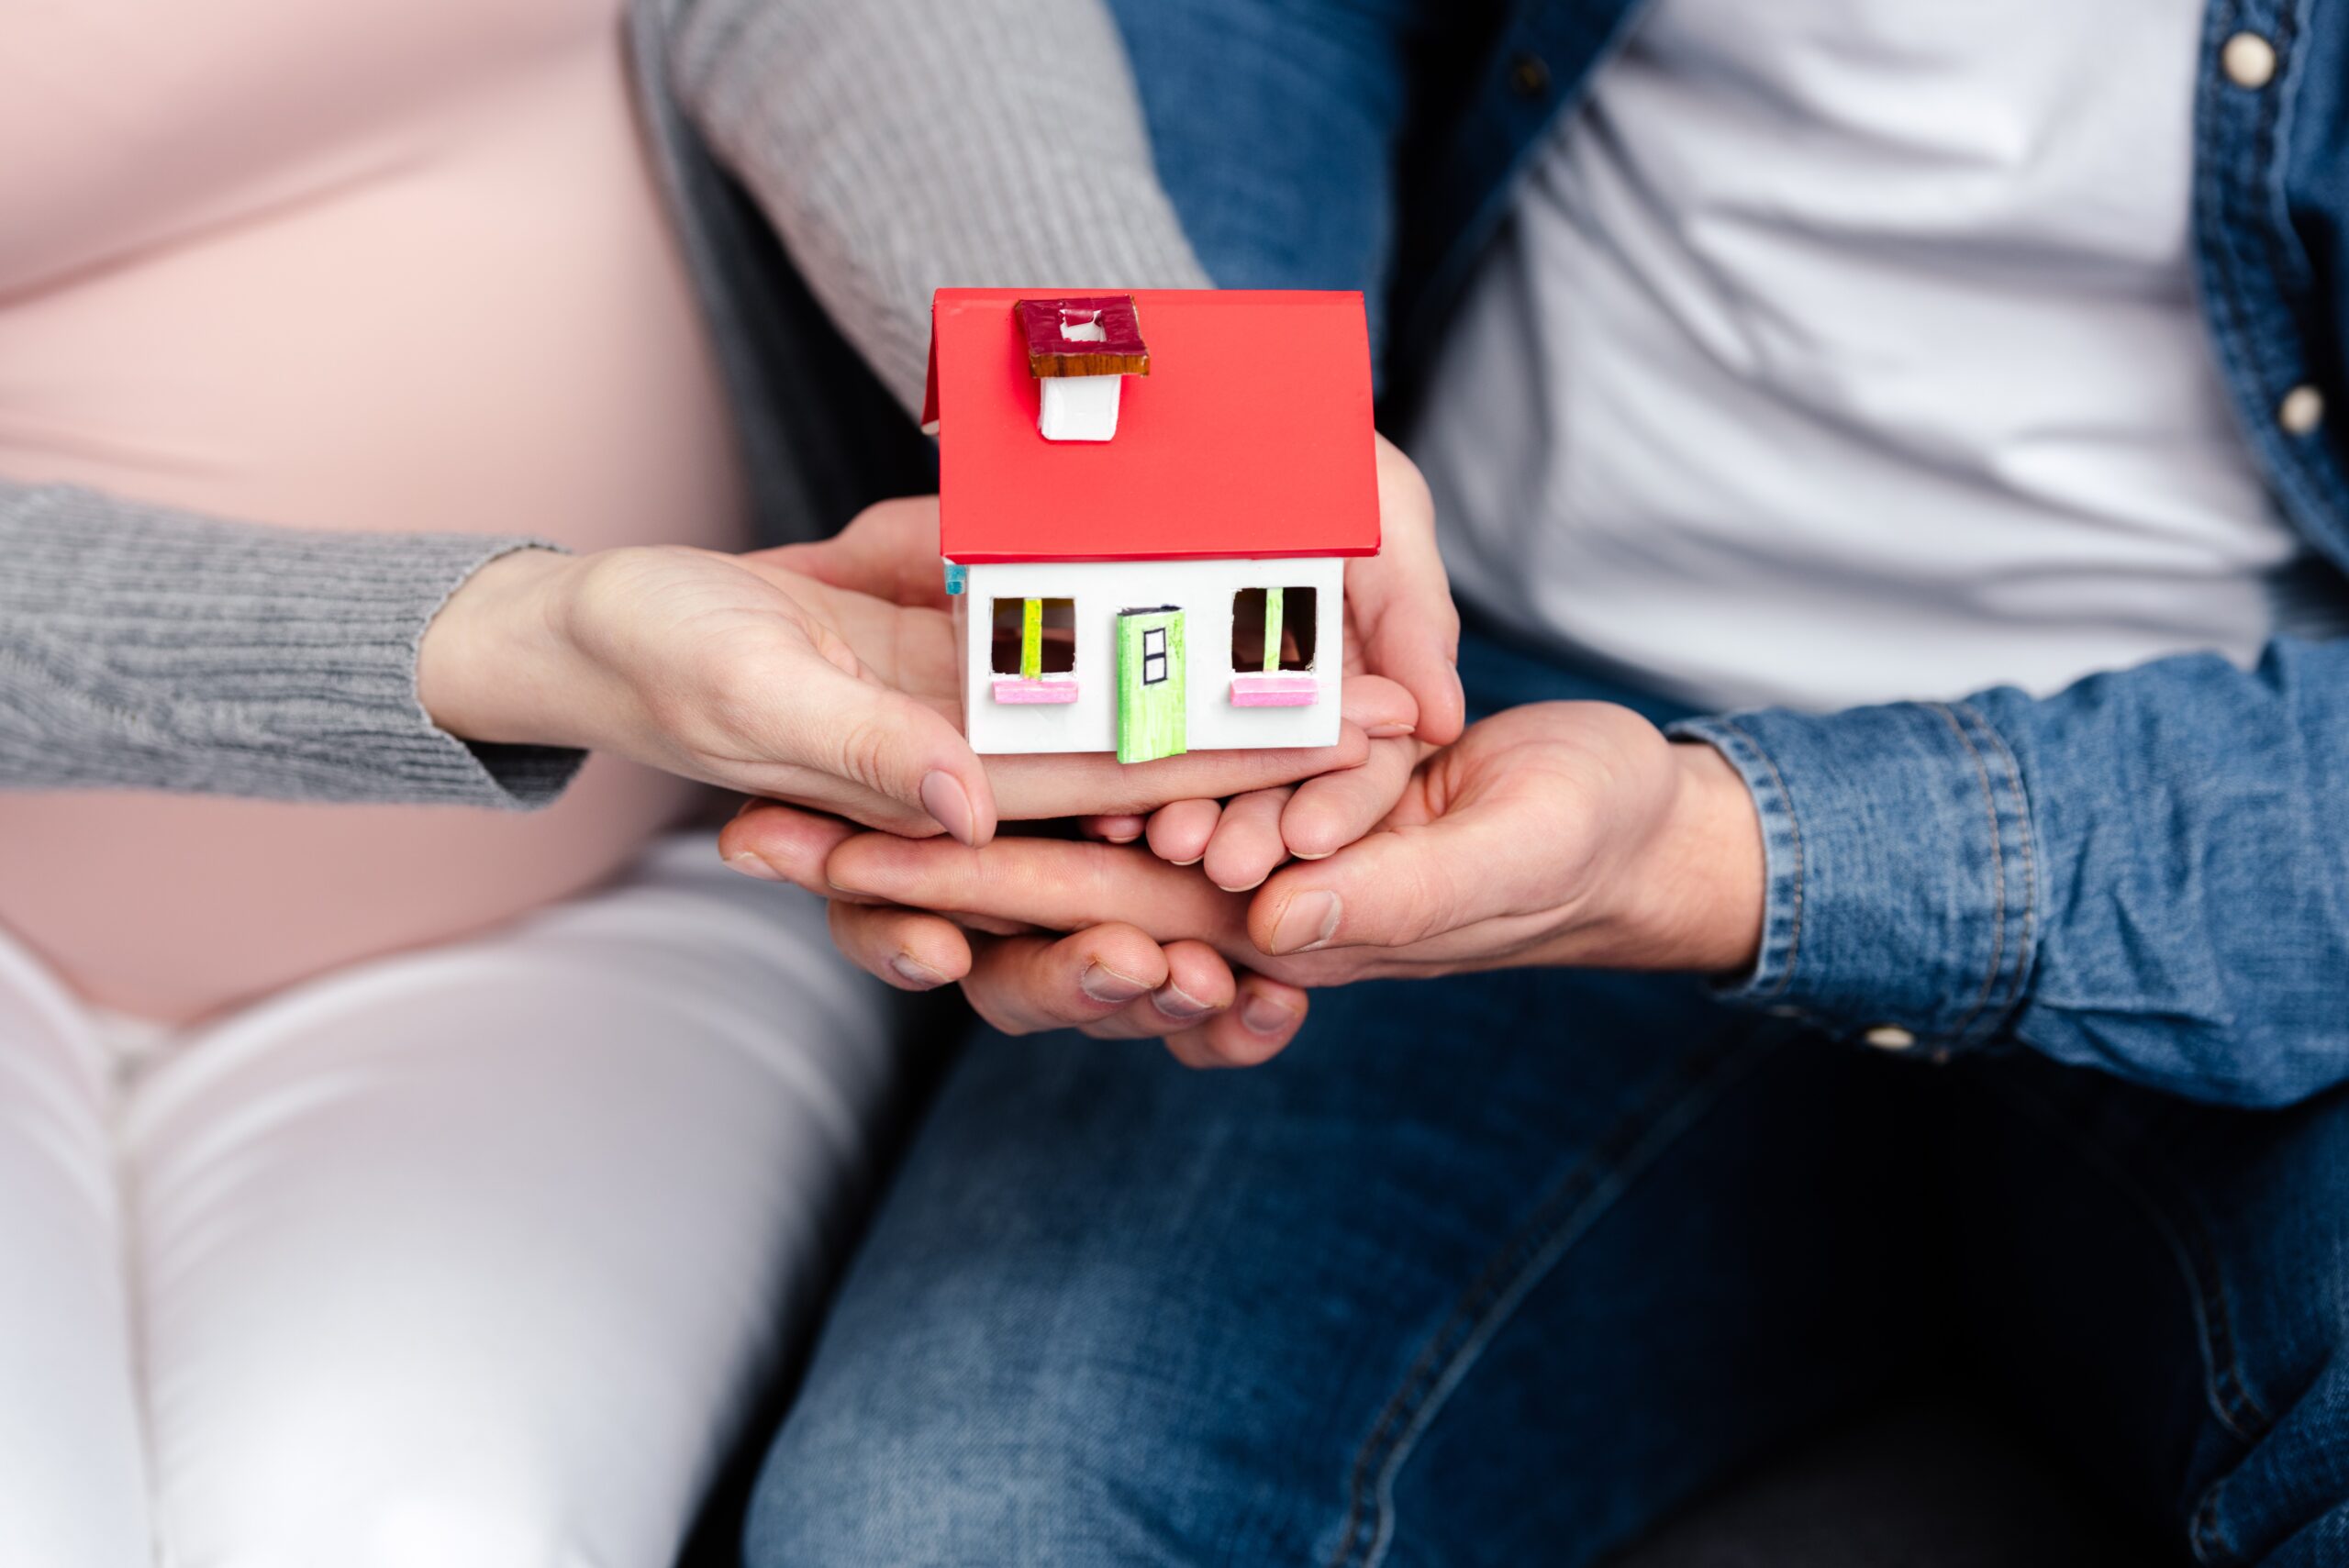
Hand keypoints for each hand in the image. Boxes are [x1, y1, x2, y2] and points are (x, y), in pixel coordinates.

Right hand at [418, 501, 1410, 841]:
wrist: (597, 629)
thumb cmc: (647, 661)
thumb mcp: (744, 699)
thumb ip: (859, 759)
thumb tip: (973, 807)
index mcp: (936, 796)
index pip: (1112, 791)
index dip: (1230, 771)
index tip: (1345, 748)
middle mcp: (975, 777)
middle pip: (1146, 773)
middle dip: (1267, 761)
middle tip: (1398, 725)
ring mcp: (970, 727)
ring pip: (1124, 732)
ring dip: (1231, 721)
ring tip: (1358, 697)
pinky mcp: (954, 671)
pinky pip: (1062, 670)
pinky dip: (1149, 654)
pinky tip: (1244, 623)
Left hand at [723, 701, 1767, 1064]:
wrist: (1633, 825)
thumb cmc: (1593, 844)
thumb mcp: (1505, 865)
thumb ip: (1392, 901)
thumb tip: (1262, 935)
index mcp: (1267, 927)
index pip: (1077, 915)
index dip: (947, 893)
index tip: (820, 867)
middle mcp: (1216, 904)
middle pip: (1022, 893)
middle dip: (888, 878)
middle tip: (746, 841)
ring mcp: (1222, 861)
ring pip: (1047, 859)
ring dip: (920, 852)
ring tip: (785, 822)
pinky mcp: (1246, 808)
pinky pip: (1128, 806)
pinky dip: (1042, 778)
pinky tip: (938, 764)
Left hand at [1075, 433, 1461, 887]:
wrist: (1190, 388)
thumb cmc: (1317, 445)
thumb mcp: (1386, 510)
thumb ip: (1419, 611)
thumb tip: (1443, 719)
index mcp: (1353, 690)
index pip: (1359, 771)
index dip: (1340, 806)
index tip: (1310, 838)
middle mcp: (1279, 709)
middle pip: (1273, 789)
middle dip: (1247, 827)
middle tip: (1217, 857)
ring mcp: (1199, 700)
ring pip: (1198, 776)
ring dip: (1180, 810)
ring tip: (1156, 836)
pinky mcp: (1119, 686)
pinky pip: (1121, 736)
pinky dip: (1115, 768)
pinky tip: (1101, 801)